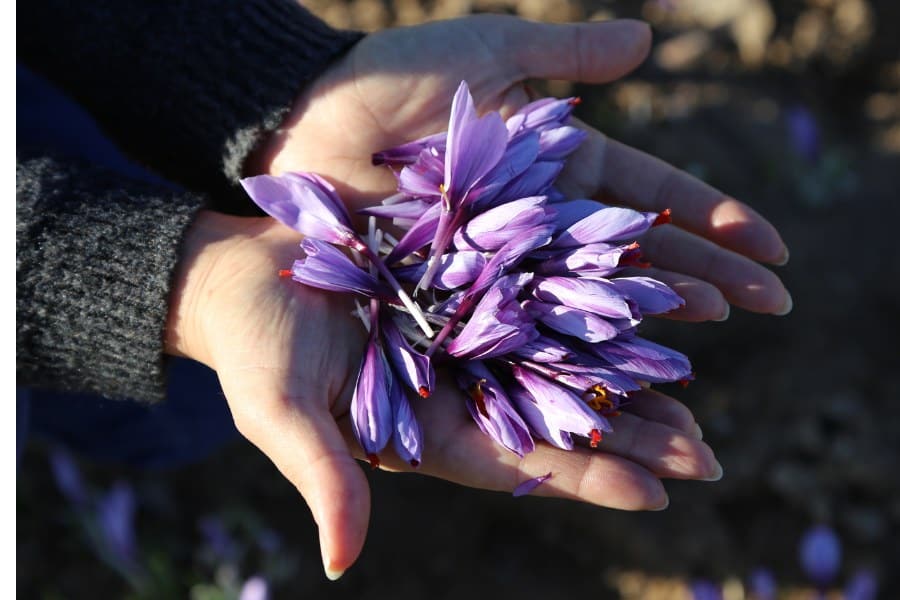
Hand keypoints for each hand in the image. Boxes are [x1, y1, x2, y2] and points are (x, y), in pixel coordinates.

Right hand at [166, 211, 720, 578]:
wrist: (239, 268)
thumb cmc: (253, 342)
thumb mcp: (281, 408)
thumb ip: (323, 474)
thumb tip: (341, 564)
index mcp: (422, 427)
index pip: (514, 462)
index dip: (581, 479)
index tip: (653, 495)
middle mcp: (456, 384)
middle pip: (553, 418)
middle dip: (625, 439)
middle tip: (703, 455)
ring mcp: (464, 329)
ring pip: (558, 358)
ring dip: (622, 377)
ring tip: (691, 399)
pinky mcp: (464, 275)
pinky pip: (538, 288)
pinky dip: (587, 297)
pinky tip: (640, 300)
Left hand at [255, 15, 791, 321]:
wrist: (298, 131)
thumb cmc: (383, 84)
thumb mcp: (484, 54)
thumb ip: (563, 54)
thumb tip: (648, 40)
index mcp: (553, 166)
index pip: (649, 198)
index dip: (711, 218)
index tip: (769, 244)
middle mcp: (537, 226)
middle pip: (636, 257)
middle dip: (708, 275)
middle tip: (775, 303)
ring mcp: (502, 269)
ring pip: (593, 302)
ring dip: (660, 320)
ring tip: (724, 328)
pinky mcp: (459, 305)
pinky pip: (529, 333)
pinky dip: (578, 355)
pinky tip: (627, 377)